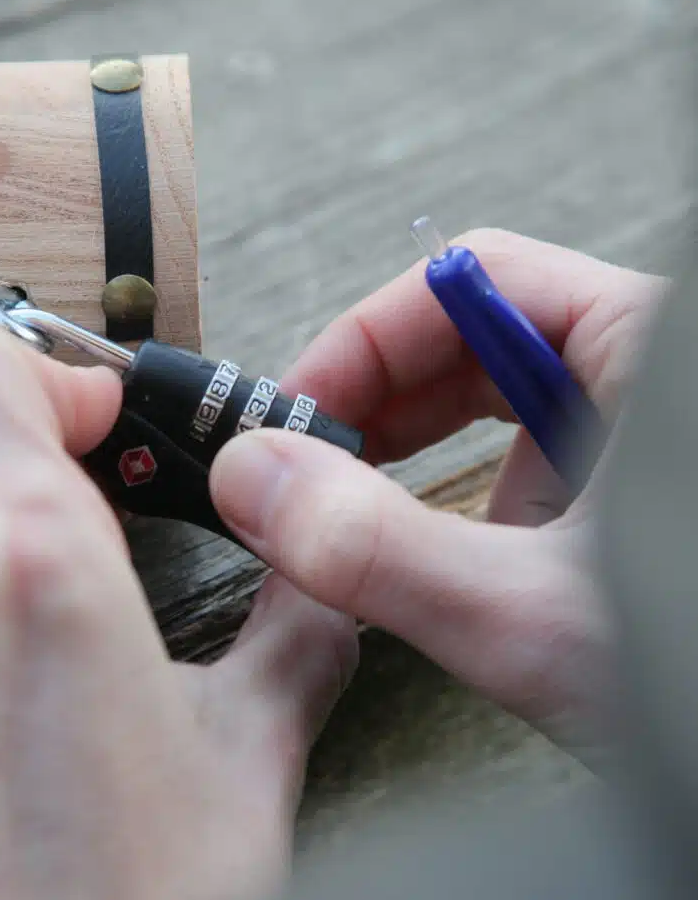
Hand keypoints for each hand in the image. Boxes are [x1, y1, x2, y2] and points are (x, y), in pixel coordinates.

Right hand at [211, 229, 666, 758]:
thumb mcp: (535, 619)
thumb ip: (380, 550)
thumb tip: (251, 479)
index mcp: (648, 349)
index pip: (469, 281)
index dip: (361, 341)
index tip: (290, 415)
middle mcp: (639, 377)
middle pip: (468, 338)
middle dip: (371, 399)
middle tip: (300, 464)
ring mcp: (626, 438)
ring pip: (486, 402)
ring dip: (403, 449)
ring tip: (350, 509)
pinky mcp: (614, 497)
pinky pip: (514, 463)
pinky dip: (448, 497)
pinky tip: (425, 550)